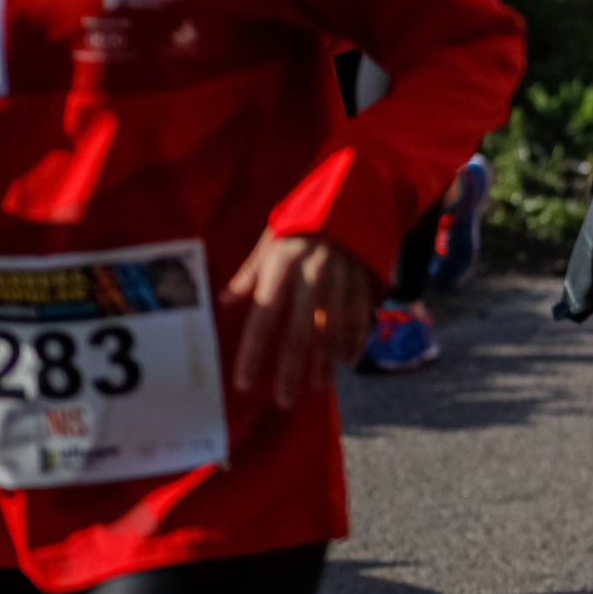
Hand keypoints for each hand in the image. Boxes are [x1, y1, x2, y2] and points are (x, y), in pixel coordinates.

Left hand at [226, 234, 380, 408]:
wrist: (357, 193)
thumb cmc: (306, 221)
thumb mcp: (273, 237)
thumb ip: (251, 271)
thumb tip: (226, 302)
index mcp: (283, 263)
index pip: (263, 317)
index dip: (253, 352)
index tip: (245, 381)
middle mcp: (313, 274)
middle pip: (300, 332)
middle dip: (290, 370)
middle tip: (283, 400)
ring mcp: (344, 278)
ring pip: (333, 330)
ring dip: (325, 362)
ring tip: (317, 386)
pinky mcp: (366, 280)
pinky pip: (361, 318)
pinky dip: (355, 341)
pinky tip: (347, 361)